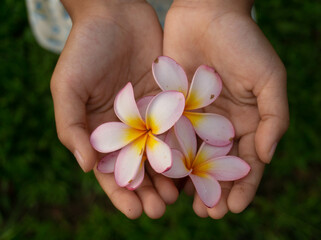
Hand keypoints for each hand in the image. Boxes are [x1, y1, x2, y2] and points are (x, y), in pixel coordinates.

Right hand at [51, 0, 177, 218]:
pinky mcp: (171, 102)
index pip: (111, 170)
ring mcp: (151, 117)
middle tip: (161, 209)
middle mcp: (128, 129)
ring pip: (163, 155)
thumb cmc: (85, 49)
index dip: (121, 193)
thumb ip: (71, 126)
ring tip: (179, 196)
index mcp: (101, 131)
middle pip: (140, 168)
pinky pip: (180, 129)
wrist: (115, 14)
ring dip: (170, 177)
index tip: (134, 212)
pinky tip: (195, 165)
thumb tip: (87, 167)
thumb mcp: (67, 87)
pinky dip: (186, 149)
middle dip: (150, 191)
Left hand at [163, 0, 288, 217]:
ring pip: (192, 159)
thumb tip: (265, 157)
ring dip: (189, 183)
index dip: (244, 187)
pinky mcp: (172, 110)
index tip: (236, 207)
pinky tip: (163, 177)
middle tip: (208, 214)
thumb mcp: (269, 78)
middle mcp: (221, 126)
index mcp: (247, 122)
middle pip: (218, 167)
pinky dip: (167, 158)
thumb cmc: (243, 43)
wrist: (207, 13)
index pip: (248, 162)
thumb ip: (274, 118)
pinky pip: (169, 138)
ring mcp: (195, 120)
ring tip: (183, 205)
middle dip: (215, 192)